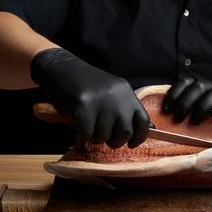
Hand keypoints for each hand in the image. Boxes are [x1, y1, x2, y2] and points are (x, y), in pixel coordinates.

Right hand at [30, 48, 149, 147]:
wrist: (60, 67)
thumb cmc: (86, 86)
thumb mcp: (112, 94)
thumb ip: (127, 110)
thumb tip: (150, 129)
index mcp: (127, 92)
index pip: (143, 120)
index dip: (140, 136)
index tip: (131, 144)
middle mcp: (117, 95)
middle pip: (125, 132)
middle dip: (114, 141)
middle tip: (103, 137)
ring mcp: (100, 99)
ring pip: (104, 135)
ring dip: (95, 138)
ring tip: (89, 129)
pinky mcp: (83, 103)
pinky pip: (86, 133)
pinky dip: (81, 135)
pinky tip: (78, 127)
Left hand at [162, 76, 211, 125]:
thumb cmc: (207, 115)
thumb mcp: (192, 110)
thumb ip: (179, 111)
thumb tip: (159, 123)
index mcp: (196, 86)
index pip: (183, 83)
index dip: (173, 95)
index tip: (166, 110)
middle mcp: (208, 86)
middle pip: (196, 88)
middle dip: (185, 103)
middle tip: (178, 119)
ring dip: (201, 107)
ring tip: (194, 122)